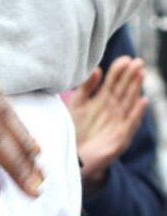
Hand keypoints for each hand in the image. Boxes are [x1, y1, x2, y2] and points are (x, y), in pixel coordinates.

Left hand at [64, 56, 146, 190]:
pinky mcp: (120, 138)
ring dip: (135, 88)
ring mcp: (118, 123)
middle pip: (123, 90)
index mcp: (102, 101)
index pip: (113, 82)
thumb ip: (86, 87)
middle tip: (138, 61)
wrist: (72, 157)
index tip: (125, 58)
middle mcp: (113, 111)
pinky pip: (130, 123)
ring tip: (141, 74)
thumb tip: (97, 69)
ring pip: (129, 103)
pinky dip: (137, 113)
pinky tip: (142, 101)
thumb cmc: (74, 129)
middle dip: (131, 75)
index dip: (119, 71)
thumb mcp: (78, 104)